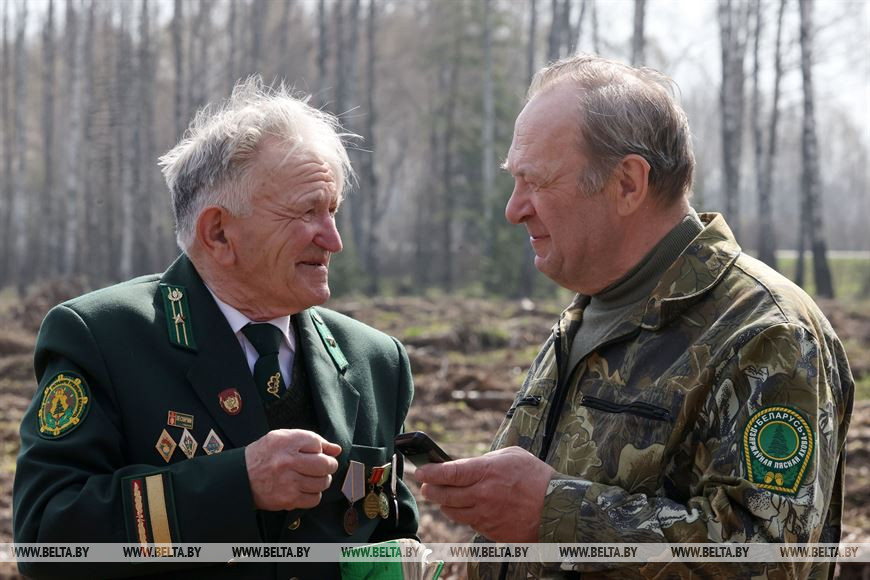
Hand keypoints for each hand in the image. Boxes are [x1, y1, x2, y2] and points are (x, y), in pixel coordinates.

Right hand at [245, 429, 341, 510]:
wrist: (240, 477)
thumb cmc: (265, 455)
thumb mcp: (283, 437)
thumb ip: (311, 440)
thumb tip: (336, 449)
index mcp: (286, 442)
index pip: (317, 443)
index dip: (321, 448)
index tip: (316, 452)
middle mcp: (288, 462)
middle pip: (325, 465)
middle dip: (329, 466)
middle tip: (323, 467)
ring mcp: (288, 482)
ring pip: (322, 483)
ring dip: (322, 480)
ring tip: (313, 477)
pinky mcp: (287, 499)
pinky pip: (314, 499)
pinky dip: (314, 494)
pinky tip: (305, 489)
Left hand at [415, 446, 553, 542]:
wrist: (557, 507)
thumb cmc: (536, 477)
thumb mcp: (511, 456)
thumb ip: (486, 460)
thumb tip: (468, 466)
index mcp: (486, 472)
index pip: (449, 473)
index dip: (431, 473)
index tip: (421, 472)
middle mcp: (482, 495)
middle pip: (445, 495)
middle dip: (431, 490)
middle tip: (426, 486)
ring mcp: (486, 516)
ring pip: (453, 512)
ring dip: (445, 505)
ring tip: (444, 498)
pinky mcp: (491, 532)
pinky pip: (470, 523)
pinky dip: (466, 515)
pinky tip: (469, 508)